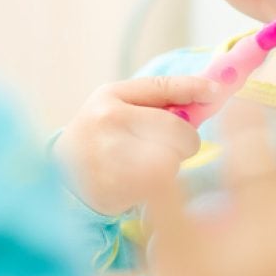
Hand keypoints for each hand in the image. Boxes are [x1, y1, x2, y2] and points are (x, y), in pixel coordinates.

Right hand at [54, 76, 218, 215]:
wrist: (58, 179)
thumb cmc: (101, 138)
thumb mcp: (119, 108)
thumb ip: (158, 102)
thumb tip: (210, 94)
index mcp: (110, 96)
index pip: (162, 86)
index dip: (195, 87)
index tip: (217, 91)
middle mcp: (107, 121)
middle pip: (177, 130)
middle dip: (184, 141)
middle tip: (170, 148)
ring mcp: (107, 156)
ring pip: (171, 161)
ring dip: (170, 167)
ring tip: (146, 167)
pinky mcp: (112, 190)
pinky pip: (159, 188)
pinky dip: (157, 189)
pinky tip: (137, 185)